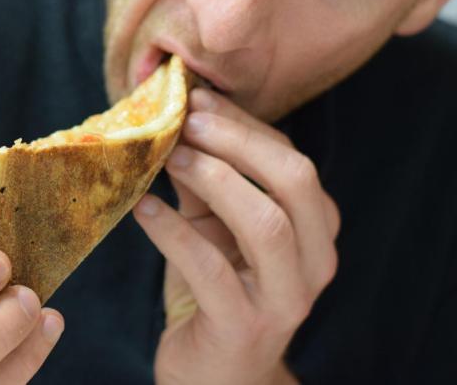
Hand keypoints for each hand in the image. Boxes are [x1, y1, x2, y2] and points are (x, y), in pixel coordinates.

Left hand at [133, 88, 339, 384]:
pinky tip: (141, 208)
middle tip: (186, 120)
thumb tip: (178, 121)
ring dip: (213, 178)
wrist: (214, 372)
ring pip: (266, 223)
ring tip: (167, 157)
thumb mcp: (213, 227)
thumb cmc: (215, 289)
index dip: (243, 124)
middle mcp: (315, 262)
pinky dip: (172, 231)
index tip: (196, 99)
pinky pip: (210, 269)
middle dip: (237, 142)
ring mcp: (285, 298)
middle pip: (294, 182)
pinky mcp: (245, 327)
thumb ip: (205, 180)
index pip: (290, 160)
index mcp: (315, 229)